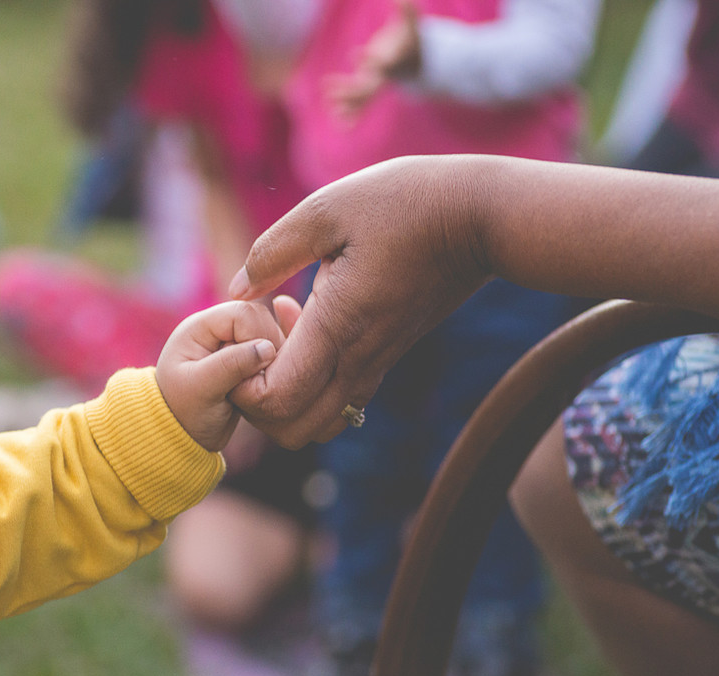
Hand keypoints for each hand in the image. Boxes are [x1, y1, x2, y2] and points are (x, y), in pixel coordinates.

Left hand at [156, 301, 286, 451]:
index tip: (255, 369)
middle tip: (259, 378)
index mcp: (200, 328)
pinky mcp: (246, 359)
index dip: (257, 336)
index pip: (242, 314)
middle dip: (267, 347)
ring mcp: (232, 343)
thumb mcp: (201, 389)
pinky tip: (262, 385)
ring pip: (269, 335)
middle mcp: (217, 330)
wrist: (184, 435)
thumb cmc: (184, 412)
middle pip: (260, 320)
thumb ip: (231, 364)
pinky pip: (271, 352)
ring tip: (256, 384)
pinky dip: (273, 366)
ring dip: (272, 359)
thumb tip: (268, 349)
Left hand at [227, 156, 488, 448]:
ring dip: (285, 398)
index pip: (276, 401)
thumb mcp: (326, 210)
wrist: (481, 218)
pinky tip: (305, 330)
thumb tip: (237, 289)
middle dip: (255, 403)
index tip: (239, 340)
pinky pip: (341, 399)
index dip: (242, 385)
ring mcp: (376, 364)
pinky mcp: (387, 356)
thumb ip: (273, 251)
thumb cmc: (404, 203)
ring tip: (274, 343)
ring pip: (319, 423)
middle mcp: (357, 361)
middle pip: (292, 430)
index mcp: (336, 329)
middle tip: (247, 347)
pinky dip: (313, 384)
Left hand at [325, 0, 421, 118]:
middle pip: (368, 86)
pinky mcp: (371, 85)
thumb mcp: (410, 25)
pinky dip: (351, 111)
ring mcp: (376, 82)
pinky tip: (338, 119)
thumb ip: (407, 12)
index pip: (382, 61)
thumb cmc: (410, 38)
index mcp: (392, 61)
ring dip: (346, 101)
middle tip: (331, 92)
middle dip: (351, 90)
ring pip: (361, 96)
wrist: (415, 59)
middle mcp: (383, 75)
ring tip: (330, 104)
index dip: (370, 58)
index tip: (356, 53)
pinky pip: (360, 102)